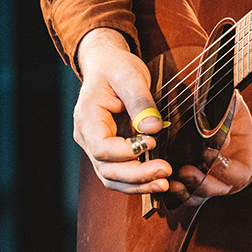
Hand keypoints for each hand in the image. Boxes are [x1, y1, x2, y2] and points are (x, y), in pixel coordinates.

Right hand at [74, 28, 171, 193]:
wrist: (107, 66)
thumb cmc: (115, 68)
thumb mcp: (130, 76)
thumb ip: (141, 102)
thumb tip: (153, 128)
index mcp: (87, 118)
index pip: (102, 148)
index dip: (126, 151)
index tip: (151, 142)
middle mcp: (87, 137)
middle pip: (107, 169)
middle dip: (137, 175)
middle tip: (165, 172)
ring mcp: (96, 147)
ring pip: (111, 178)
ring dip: (137, 184)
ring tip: (163, 183)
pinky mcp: (109, 153)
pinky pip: (119, 175)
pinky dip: (136, 182)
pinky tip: (156, 182)